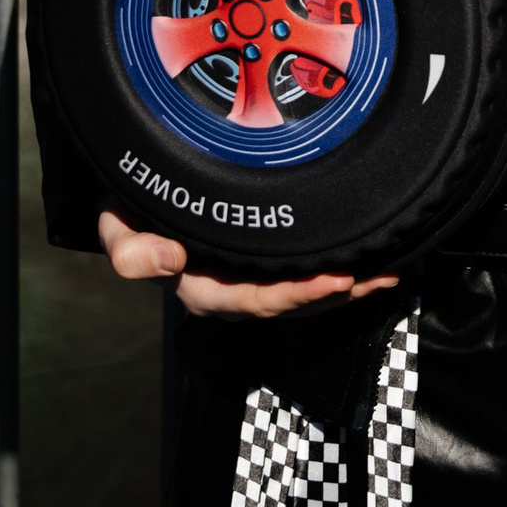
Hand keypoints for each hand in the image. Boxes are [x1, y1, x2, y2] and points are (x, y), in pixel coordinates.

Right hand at [96, 207, 397, 319]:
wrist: (139, 202)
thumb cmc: (133, 214)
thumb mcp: (119, 228)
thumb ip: (130, 249)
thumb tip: (169, 260)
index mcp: (201, 288)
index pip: (254, 300)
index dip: (295, 295)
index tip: (333, 280)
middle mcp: (232, 294)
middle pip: (291, 304)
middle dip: (336, 294)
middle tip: (375, 275)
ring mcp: (252, 284)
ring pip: (306, 298)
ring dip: (350, 289)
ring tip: (388, 273)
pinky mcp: (268, 269)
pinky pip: (308, 280)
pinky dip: (343, 276)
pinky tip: (375, 264)